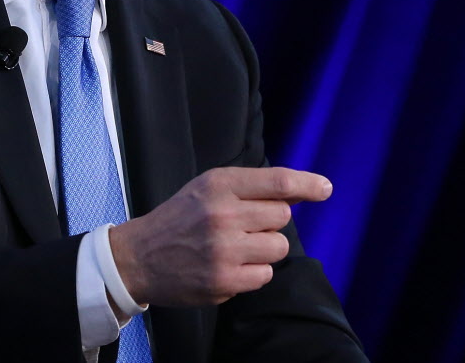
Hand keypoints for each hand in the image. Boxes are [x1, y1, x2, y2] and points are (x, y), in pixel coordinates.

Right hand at [108, 166, 331, 306]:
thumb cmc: (181, 217)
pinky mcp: (223, 281)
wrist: (139, 256)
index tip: (325, 189)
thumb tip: (301, 191)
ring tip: (237, 247)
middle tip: (245, 225)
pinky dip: (254, 273)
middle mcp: (223, 214)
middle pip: (282, 216)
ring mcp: (223, 249)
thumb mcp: (211, 188)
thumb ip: (253, 188)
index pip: (278, 182)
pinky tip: (231, 266)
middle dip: (270, 221)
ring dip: (264, 249)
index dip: (308, 184)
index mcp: (219, 184)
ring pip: (278, 247)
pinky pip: (265, 276)